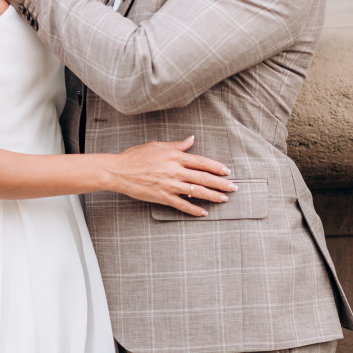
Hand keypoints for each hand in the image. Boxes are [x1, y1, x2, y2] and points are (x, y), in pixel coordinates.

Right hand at [108, 136, 237, 216]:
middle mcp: (175, 171)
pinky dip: (193, 209)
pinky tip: (203, 212)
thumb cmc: (136, 156)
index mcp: (175, 157)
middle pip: (203, 178)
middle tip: (234, 188)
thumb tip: (191, 139)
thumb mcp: (158, 145)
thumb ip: (177, 145)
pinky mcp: (163, 197)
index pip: (201, 162)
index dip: (216, 167)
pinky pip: (182, 204)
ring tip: (224, 199)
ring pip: (196, 191)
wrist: (119, 171)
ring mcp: (169, 185)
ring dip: (212, 196)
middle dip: (220, 183)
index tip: (227, 171)